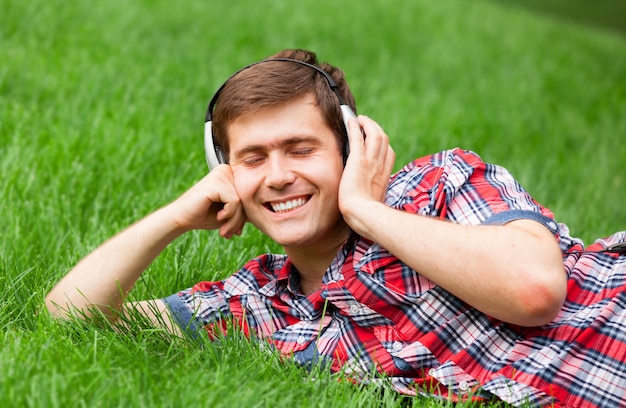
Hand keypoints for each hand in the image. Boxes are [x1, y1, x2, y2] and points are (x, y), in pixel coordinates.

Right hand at [170, 164, 245, 237]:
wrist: (181, 219)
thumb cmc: (204, 215)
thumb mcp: (230, 213)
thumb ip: (246, 209)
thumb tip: (266, 210)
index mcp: (230, 174)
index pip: (249, 195)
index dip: (245, 215)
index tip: (237, 230)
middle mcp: (226, 170)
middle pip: (247, 197)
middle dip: (240, 219)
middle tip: (229, 233)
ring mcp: (221, 174)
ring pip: (242, 201)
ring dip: (235, 220)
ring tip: (224, 231)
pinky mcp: (216, 183)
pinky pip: (235, 201)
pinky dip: (229, 214)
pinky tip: (218, 217)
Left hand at [338, 115, 394, 230]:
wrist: (362, 214)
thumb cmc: (365, 214)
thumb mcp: (373, 202)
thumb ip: (371, 194)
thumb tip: (366, 196)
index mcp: (384, 176)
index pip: (389, 153)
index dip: (383, 144)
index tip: (375, 140)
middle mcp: (380, 166)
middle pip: (383, 140)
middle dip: (376, 129)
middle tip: (366, 124)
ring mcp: (370, 162)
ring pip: (374, 134)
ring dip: (367, 124)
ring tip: (359, 119)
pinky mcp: (358, 160)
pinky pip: (358, 138)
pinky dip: (354, 127)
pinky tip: (350, 120)